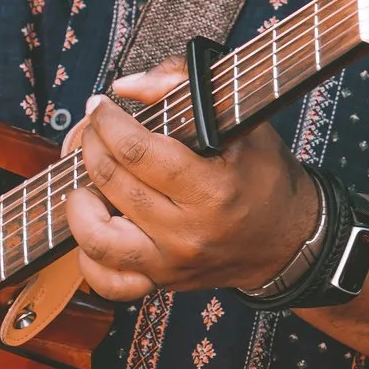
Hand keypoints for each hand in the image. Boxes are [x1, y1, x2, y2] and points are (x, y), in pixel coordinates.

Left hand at [61, 60, 322, 301]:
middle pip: (114, 184)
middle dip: (91, 146)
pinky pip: (108, 281)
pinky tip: (95, 225)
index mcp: (211, 191)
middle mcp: (187, 232)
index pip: (139, 151)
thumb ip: (183, 88)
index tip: (101, 106)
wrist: (288, 240)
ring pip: (99, 239)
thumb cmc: (265, 177)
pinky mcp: (162, 281)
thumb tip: (126, 87)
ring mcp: (171, 262)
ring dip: (79, 202)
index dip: (108, 122)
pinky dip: (88, 256)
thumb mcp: (243, 121)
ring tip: (86, 179)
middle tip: (93, 129)